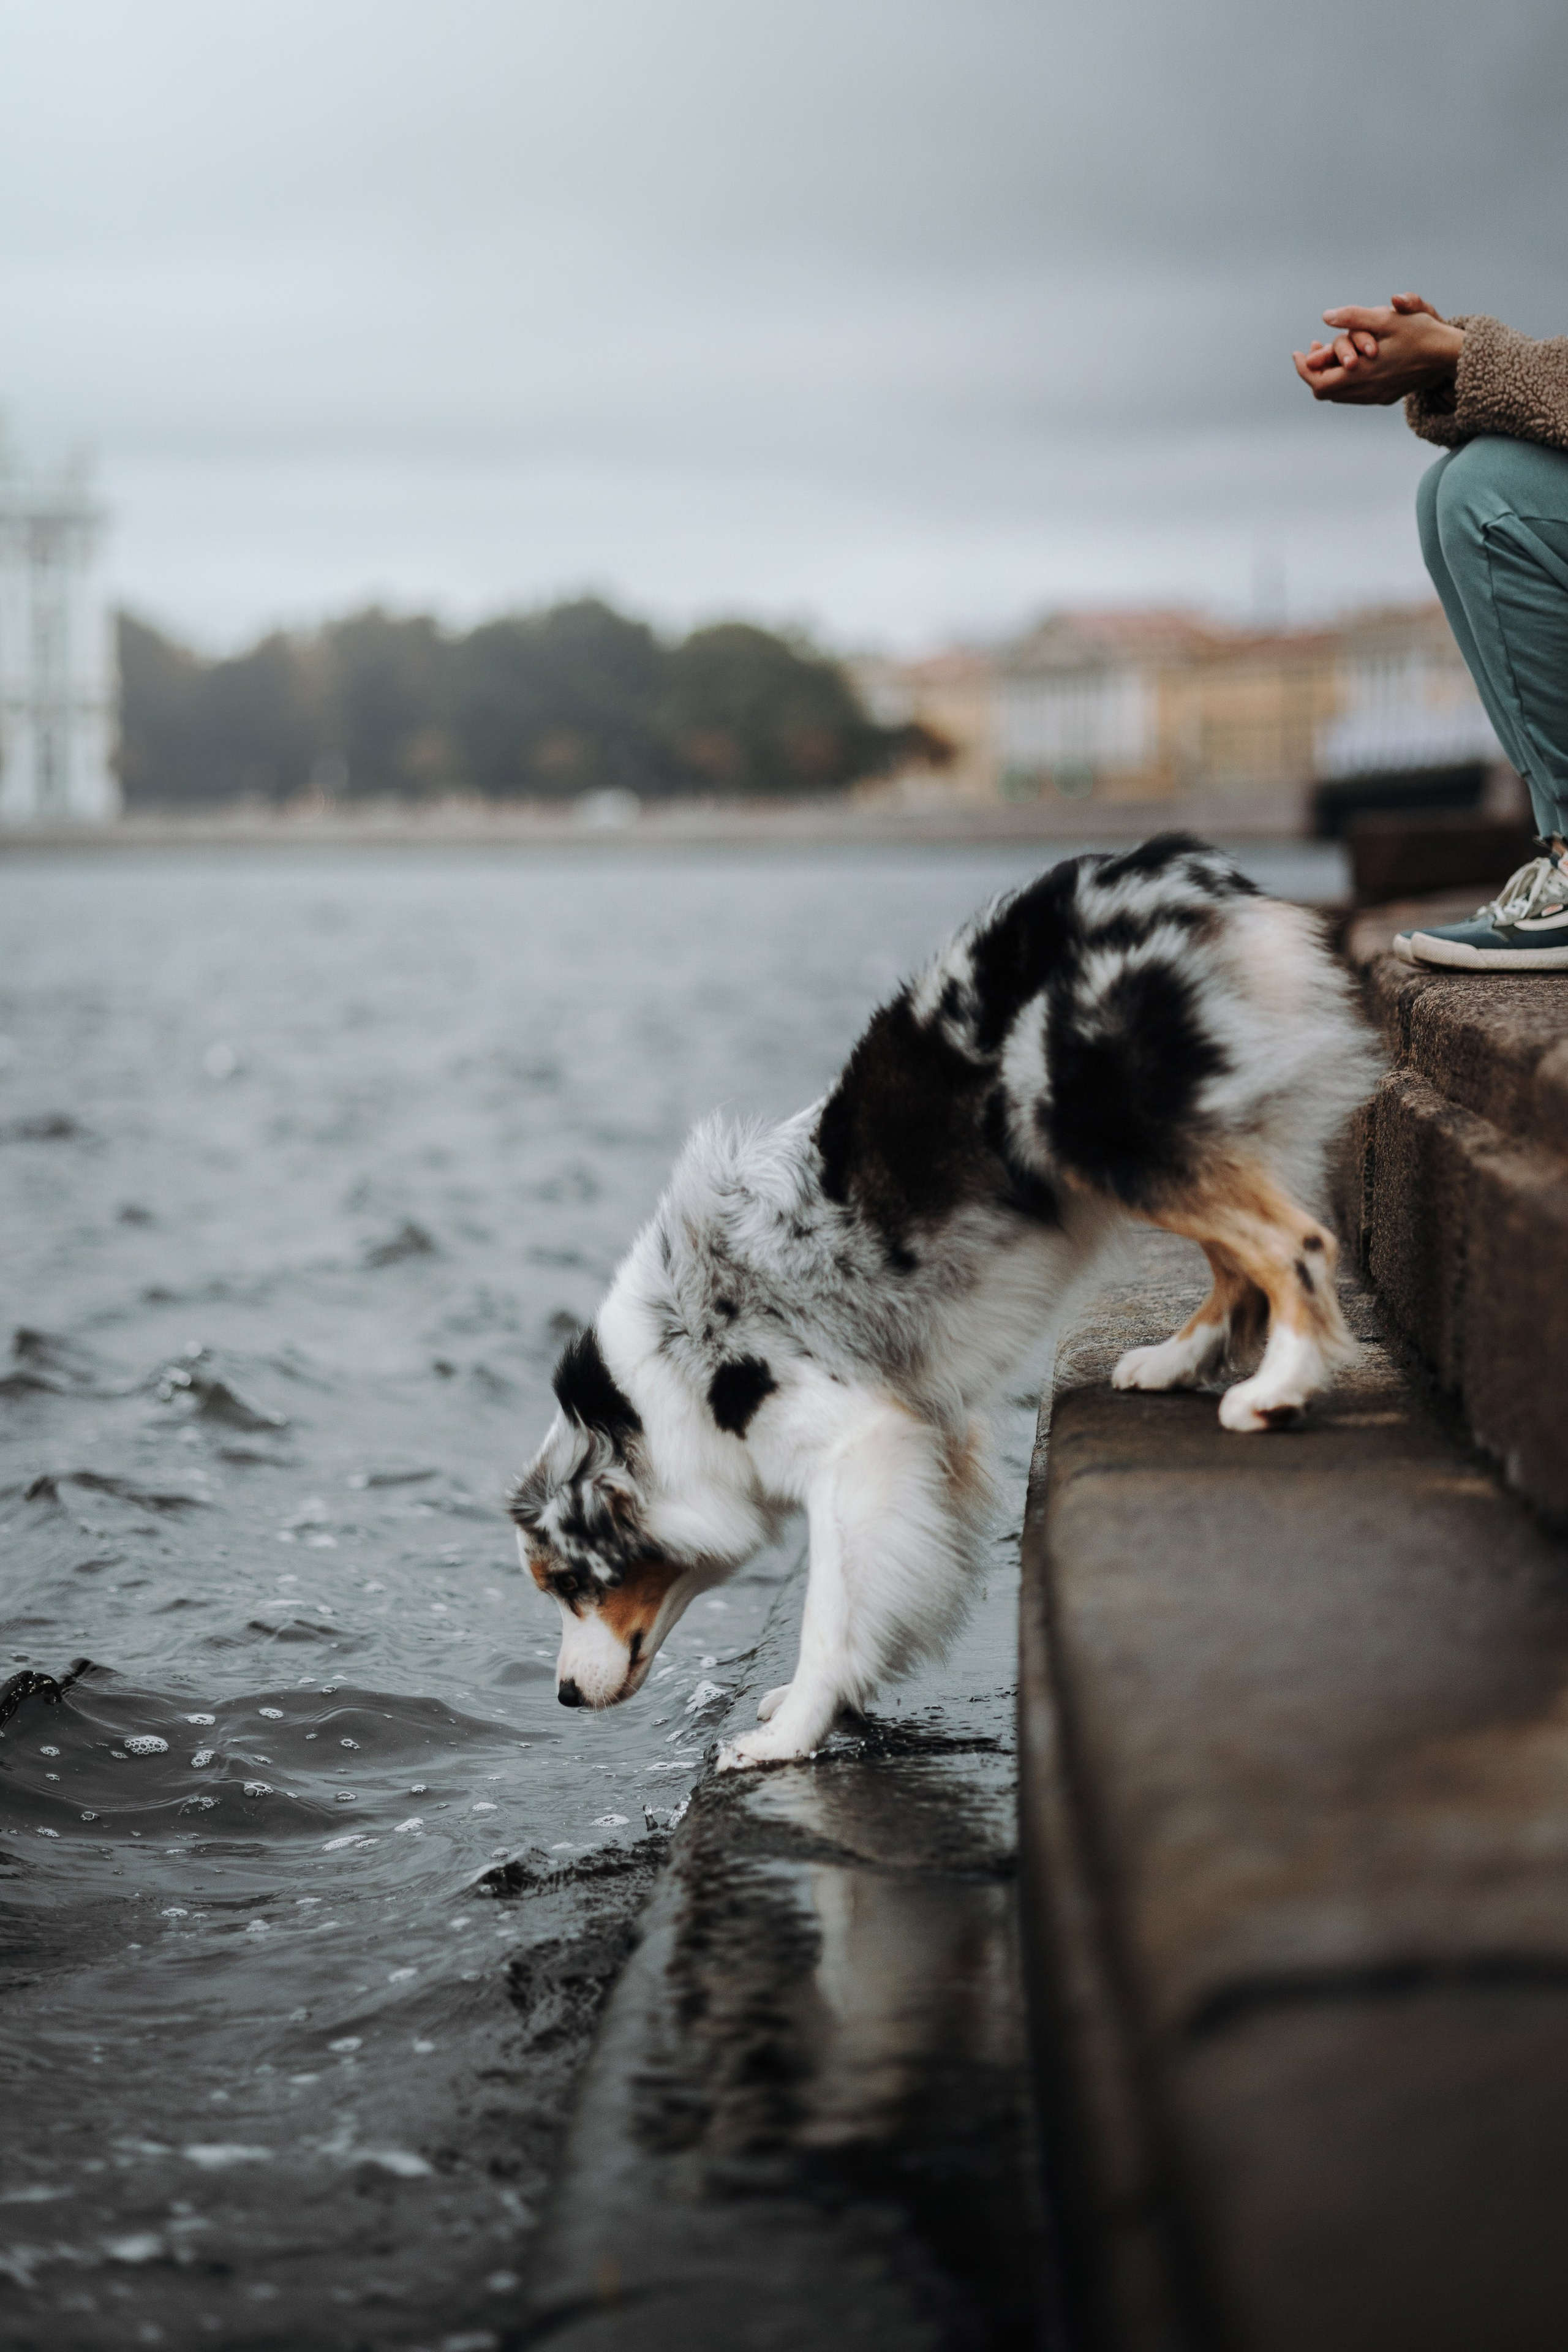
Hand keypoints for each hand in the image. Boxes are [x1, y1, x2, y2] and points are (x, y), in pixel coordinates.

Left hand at [1293, 292, 1463, 405]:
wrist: (1448, 356)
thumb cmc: (1420, 333)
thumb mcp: (1387, 319)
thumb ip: (1354, 317)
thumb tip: (1326, 316)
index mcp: (1362, 375)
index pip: (1319, 383)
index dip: (1303, 370)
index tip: (1298, 353)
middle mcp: (1366, 391)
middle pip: (1325, 392)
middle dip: (1315, 371)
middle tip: (1313, 350)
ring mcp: (1376, 397)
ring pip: (1339, 395)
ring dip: (1330, 376)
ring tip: (1327, 353)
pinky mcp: (1385, 397)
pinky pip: (1354, 395)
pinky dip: (1345, 380)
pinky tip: (1349, 362)